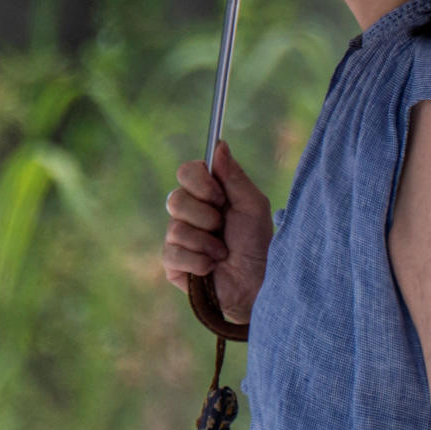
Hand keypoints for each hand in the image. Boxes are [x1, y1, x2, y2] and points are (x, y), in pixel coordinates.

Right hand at [161, 140, 271, 324]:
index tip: (219, 197)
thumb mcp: (252, 206)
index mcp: (207, 194)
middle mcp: (189, 213)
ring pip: (175, 228)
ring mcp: (177, 238)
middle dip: (206, 217)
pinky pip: (173, 254)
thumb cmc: (258, 244)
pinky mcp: (172, 264)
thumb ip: (234, 176)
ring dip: (207, 243)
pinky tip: (211, 268)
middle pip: (175, 199)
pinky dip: (199, 262)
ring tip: (222, 253)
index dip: (200, 183)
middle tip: (223, 228)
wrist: (256, 285)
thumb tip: (219, 144)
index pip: (186, 172)